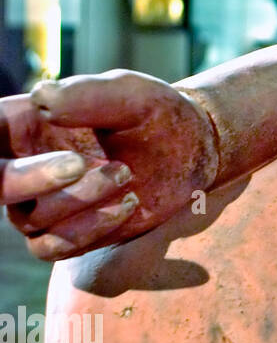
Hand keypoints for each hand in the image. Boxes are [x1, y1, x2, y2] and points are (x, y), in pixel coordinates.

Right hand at [0, 70, 218, 259]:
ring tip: (126, 173)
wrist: (192, 150)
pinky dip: (90, 229)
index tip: (11, 151)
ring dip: (80, 199)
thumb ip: (89, 95)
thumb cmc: (155, 114)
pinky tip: (129, 205)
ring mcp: (42, 204)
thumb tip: (41, 99)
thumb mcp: (131, 95)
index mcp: (23, 125)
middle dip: (29, 178)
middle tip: (80, 163)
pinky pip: (54, 247)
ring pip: (31, 219)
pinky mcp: (68, 234)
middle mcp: (22, 166)